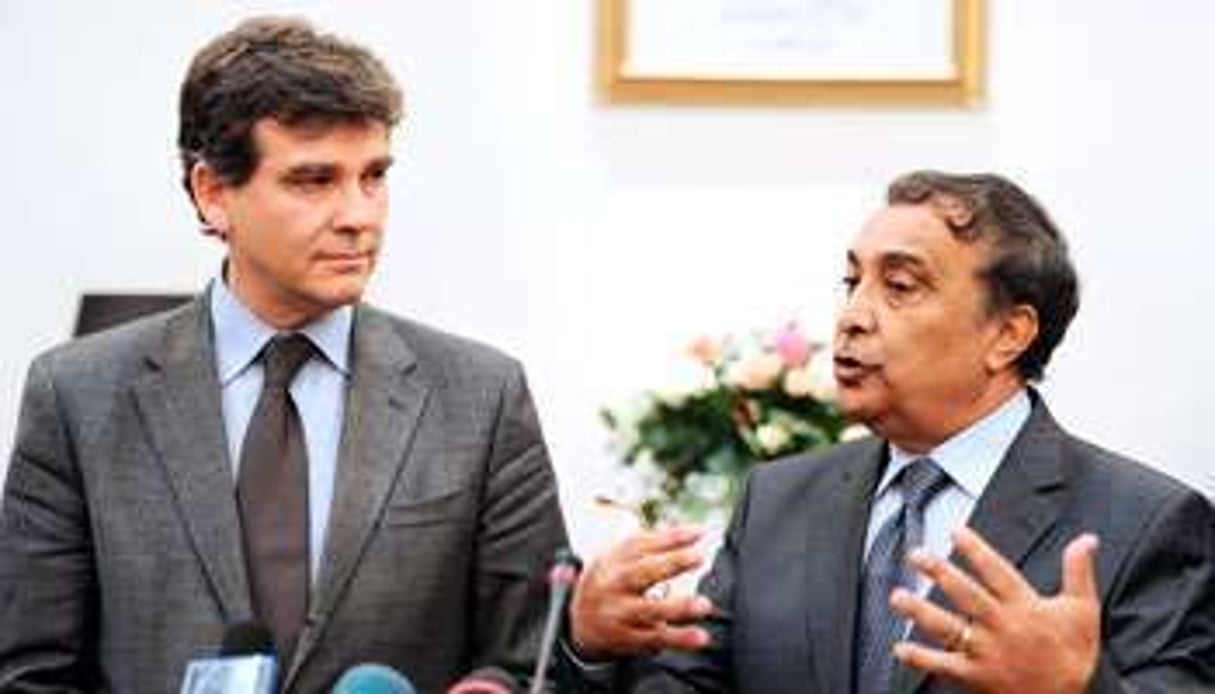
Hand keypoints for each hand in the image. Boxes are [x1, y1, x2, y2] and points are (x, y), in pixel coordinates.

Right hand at [569, 525, 714, 658]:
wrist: (578, 620)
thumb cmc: (611, 580)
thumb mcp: (621, 557)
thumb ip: (655, 542)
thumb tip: (694, 530)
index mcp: (614, 560)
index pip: (642, 544)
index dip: (671, 537)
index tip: (699, 532)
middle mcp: (614, 585)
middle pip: (641, 573)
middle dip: (671, 564)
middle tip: (699, 557)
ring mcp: (619, 613)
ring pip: (648, 611)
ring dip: (678, 607)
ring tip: (704, 604)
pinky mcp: (626, 639)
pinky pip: (654, 639)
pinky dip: (677, 639)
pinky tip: (699, 636)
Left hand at [890, 527, 1100, 693]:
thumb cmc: (1076, 655)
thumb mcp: (1083, 610)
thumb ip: (1079, 571)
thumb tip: (1088, 538)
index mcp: (1026, 607)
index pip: (997, 572)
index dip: (976, 551)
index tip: (955, 531)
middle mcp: (1003, 626)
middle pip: (966, 595)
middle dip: (940, 573)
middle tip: (916, 554)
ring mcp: (988, 652)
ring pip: (949, 628)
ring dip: (920, 612)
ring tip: (897, 596)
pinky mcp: (978, 677)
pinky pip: (945, 666)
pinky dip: (922, 658)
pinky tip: (900, 648)